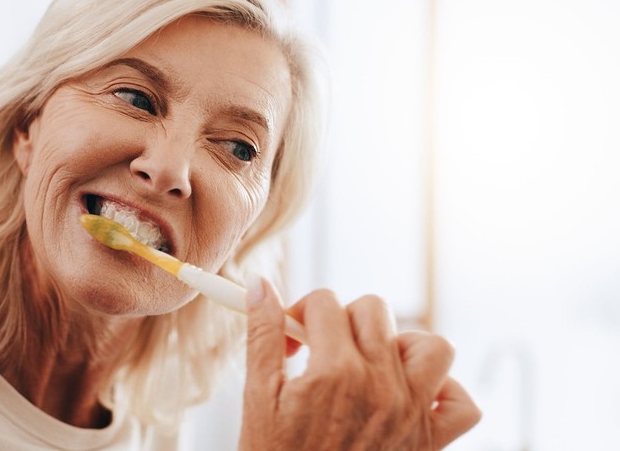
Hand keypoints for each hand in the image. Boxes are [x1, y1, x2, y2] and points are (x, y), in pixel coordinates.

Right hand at [240, 278, 480, 449]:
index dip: (302, 313)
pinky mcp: (430, 441)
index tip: (291, 339)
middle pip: (374, 310)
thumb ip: (262, 335)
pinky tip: (411, 394)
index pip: (325, 303)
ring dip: (401, 345)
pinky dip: (444, 391)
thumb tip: (260, 285)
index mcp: (334, 371)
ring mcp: (411, 412)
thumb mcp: (258, 397)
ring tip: (370, 363)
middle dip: (344, 321)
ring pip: (431, 346)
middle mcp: (380, 385)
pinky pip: (462, 403)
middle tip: (323, 350)